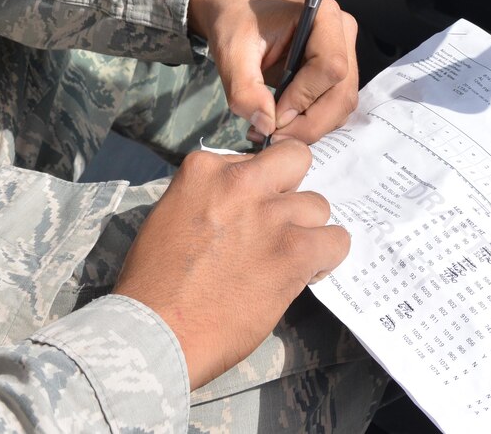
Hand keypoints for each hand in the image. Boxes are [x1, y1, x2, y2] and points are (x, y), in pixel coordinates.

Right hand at [113, 139, 349, 387]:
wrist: (156, 330)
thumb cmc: (154, 283)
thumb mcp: (172, 214)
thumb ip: (209, 197)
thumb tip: (241, 206)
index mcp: (204, 169)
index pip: (253, 160)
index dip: (256, 189)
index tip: (248, 214)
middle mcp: (241, 181)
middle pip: (295, 161)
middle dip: (291, 190)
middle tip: (277, 223)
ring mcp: (271, 215)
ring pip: (318, 205)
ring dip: (306, 231)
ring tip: (286, 258)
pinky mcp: (294, 251)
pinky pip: (336, 240)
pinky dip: (327, 257)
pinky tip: (306, 272)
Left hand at [187, 0, 358, 143]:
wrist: (236, 12)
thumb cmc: (236, 22)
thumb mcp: (230, 53)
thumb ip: (244, 90)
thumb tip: (267, 125)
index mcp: (323, 15)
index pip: (330, 67)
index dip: (303, 99)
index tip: (271, 116)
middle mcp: (342, 33)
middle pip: (342, 93)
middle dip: (308, 122)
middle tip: (272, 135)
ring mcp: (344, 53)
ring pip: (340, 106)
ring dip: (309, 127)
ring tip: (271, 130)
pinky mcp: (337, 74)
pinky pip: (333, 107)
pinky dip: (309, 123)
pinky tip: (281, 123)